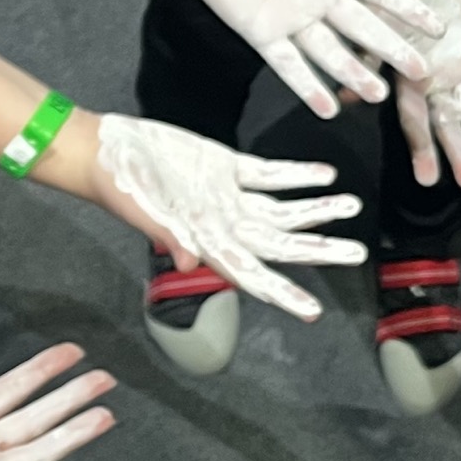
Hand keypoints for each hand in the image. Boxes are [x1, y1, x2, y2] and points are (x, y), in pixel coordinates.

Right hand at [94, 116, 363, 319]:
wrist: (104, 148)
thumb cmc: (117, 186)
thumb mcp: (142, 210)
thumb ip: (171, 234)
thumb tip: (194, 264)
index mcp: (208, 243)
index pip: (252, 276)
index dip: (282, 295)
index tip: (313, 312)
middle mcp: (225, 225)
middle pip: (282, 245)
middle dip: (320, 251)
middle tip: (357, 254)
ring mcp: (228, 197)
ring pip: (284, 210)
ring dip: (317, 209)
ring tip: (352, 205)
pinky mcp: (226, 166)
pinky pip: (269, 175)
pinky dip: (296, 176)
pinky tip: (323, 175)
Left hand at [168, 0, 442, 117]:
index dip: (407, 9)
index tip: (437, 28)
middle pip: (362, 28)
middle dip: (392, 50)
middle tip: (422, 71)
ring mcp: (291, 18)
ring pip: (330, 52)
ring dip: (353, 75)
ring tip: (379, 95)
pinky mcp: (261, 32)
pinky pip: (288, 64)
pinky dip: (306, 86)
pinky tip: (325, 108)